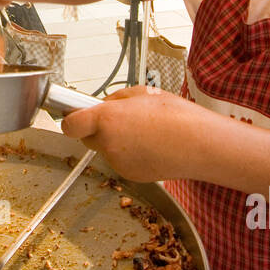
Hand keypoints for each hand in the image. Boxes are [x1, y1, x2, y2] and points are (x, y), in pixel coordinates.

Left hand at [60, 85, 201, 182]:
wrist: (201, 145)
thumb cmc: (177, 117)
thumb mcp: (141, 93)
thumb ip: (115, 100)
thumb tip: (104, 106)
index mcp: (106, 119)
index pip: (69, 125)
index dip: (71, 119)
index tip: (76, 115)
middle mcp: (107, 144)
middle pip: (88, 137)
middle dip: (98, 129)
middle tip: (122, 120)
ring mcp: (118, 163)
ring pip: (107, 149)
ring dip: (117, 141)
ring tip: (145, 132)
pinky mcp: (130, 175)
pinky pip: (122, 161)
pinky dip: (131, 154)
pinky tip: (151, 146)